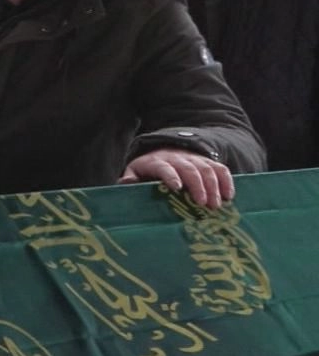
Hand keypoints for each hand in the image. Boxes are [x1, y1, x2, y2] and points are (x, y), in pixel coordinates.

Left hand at [120, 148, 234, 206]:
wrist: (166, 150)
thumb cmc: (149, 168)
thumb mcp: (136, 170)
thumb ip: (130, 177)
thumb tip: (126, 182)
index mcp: (158, 162)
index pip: (165, 167)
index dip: (171, 176)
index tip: (177, 188)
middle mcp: (178, 159)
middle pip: (190, 169)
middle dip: (198, 186)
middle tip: (203, 204)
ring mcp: (195, 159)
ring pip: (207, 169)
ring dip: (214, 186)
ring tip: (217, 205)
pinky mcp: (208, 162)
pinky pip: (220, 169)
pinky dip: (227, 181)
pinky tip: (229, 196)